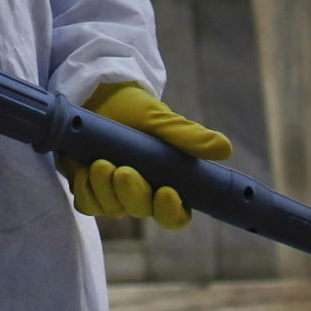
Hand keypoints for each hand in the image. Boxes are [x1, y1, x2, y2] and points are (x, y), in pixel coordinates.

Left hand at [67, 82, 232, 228]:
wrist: (97, 95)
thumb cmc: (134, 109)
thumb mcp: (160, 119)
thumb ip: (189, 136)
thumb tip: (225, 148)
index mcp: (165, 184)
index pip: (175, 215)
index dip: (171, 210)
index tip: (166, 191)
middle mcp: (141, 195)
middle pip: (140, 210)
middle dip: (131, 193)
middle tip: (123, 170)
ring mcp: (114, 195)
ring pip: (112, 209)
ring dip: (105, 188)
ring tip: (99, 163)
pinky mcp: (89, 189)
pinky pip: (88, 203)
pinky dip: (86, 189)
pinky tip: (84, 169)